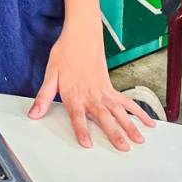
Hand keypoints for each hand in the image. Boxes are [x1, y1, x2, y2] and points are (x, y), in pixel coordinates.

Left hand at [28, 23, 155, 150]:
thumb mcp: (50, 75)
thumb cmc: (66, 53)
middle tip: (123, 148)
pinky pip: (126, 101)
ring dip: (130, 126)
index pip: (78, 116)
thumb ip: (44, 97)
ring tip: (139, 140)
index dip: (82, 129)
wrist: (82, 34)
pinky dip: (138, 111)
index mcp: (75, 94)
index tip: (88, 143)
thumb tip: (34, 113)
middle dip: (114, 133)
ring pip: (119, 111)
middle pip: (105, 117)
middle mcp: (92, 95)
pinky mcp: (110, 87)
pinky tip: (147, 121)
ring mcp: (104, 92)